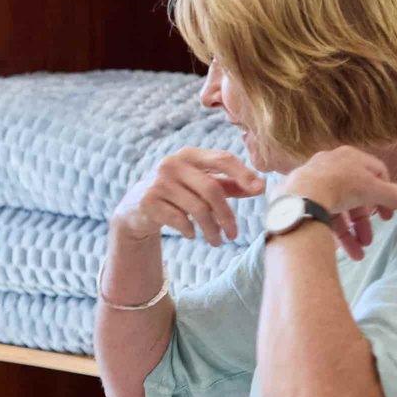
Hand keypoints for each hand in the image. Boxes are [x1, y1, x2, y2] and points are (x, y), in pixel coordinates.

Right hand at [112, 147, 265, 246]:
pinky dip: (190, 230)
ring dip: (211, 229)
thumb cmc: (177, 194)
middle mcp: (172, 163)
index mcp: (189, 154)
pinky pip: (179, 219)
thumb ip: (228, 184)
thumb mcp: (200, 185)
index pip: (222, 159)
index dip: (243, 173)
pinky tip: (192, 235)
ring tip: (217, 241)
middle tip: (234, 235)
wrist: (136, 208)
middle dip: (227, 215)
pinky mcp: (148, 201)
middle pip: (211, 189)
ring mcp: (158, 181)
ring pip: (197, 208)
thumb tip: (259, 187)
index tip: (261, 189)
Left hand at [280, 146, 396, 260]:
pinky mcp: (303, 198)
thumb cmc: (341, 185)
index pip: (375, 174)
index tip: (388, 216)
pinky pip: (323, 215)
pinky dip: (334, 232)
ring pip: (339, 209)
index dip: (385, 195)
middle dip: (364, 222)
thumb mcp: (373, 190)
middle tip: (370, 240)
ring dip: (351, 232)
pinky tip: (343, 251)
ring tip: (358, 254)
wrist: (301, 195)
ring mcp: (314, 182)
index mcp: (350, 157)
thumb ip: (395, 196)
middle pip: (355, 196)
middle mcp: (331, 166)